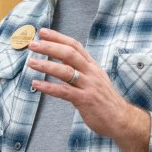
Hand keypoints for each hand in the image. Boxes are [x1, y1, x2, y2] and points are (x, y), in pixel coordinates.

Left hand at [26, 28, 150, 151]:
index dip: (58, 37)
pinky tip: (36, 84)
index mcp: (92, 66)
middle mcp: (91, 72)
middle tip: (33, 44)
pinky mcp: (85, 100)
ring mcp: (89, 86)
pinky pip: (64, 91)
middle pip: (69, 54)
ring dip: (46, 65)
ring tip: (31, 62)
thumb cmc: (105, 100)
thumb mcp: (95, 79)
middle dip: (49, 47)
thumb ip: (80, 70)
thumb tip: (62, 60)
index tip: (43, 32)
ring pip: (65, 71)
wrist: (121, 119)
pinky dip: (48, 87)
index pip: (75, 46)